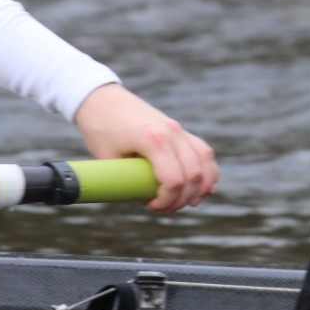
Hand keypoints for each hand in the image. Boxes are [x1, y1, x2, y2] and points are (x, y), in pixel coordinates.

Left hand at [72, 84, 218, 211]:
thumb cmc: (100, 130)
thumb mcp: (107, 159)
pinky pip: (203, 151)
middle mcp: (172, 132)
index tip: (151, 207)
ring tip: (189, 202)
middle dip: (183, 198)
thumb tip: (143, 200)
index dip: (166, 200)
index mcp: (152, 139)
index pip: (173, 179)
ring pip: (205, 161)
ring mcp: (179, 129)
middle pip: (193, 174)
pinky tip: (205, 186)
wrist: (102, 100)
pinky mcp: (180, 130)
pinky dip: (208, 170)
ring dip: (201, 186)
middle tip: (165, 208)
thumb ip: (127, 179)